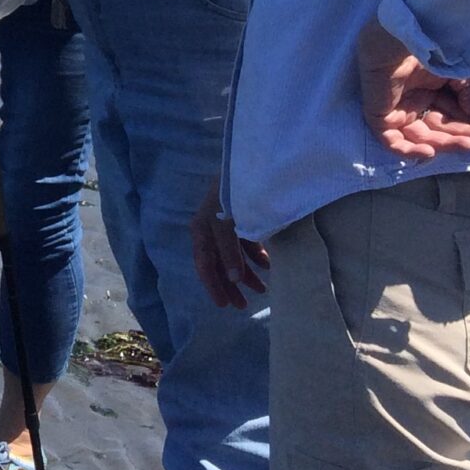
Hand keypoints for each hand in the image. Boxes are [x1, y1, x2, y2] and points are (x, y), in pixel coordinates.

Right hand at [190, 185, 268, 309]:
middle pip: (217, 263)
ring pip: (233, 256)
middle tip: (241, 306)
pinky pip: (245, 244)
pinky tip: (267, 266)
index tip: (223, 305)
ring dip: (246, 274)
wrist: (250, 163)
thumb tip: (232, 280)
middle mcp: (210, 228)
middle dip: (230, 286)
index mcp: (202, 229)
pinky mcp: (240, 218)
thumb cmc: (233, 193)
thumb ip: (229, 251)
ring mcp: (226, 224)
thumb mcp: (227, 223)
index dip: (212, 286)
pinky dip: (255, 257)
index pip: (204, 265)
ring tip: (262, 291)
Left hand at [359, 25, 469, 158]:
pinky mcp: (378, 115)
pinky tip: (430, 152)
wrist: (401, 38)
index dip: (469, 125)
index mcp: (427, 89)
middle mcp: (412, 101)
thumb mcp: (457, 71)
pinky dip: (409, 151)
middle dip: (460, 135)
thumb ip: (468, 92)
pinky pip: (391, 141)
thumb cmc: (427, 48)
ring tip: (468, 144)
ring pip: (419, 136)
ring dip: (444, 144)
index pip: (449, 114)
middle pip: (437, 127)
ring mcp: (394, 109)